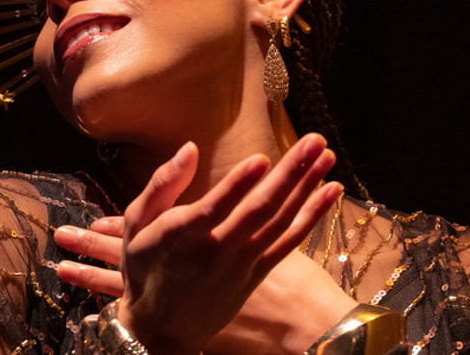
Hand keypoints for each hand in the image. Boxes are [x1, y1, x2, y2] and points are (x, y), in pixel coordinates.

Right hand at [54, 134, 343, 353]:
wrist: (161, 328)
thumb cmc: (145, 264)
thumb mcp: (137, 223)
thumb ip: (163, 184)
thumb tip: (190, 148)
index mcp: (180, 236)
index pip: (213, 208)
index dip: (237, 185)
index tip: (261, 158)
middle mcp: (214, 252)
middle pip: (258, 210)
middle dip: (289, 173)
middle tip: (315, 140)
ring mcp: (240, 265)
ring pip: (280, 223)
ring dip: (307, 187)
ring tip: (327, 155)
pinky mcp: (257, 274)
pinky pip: (289, 242)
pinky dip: (312, 216)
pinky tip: (331, 191)